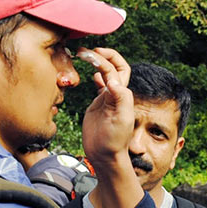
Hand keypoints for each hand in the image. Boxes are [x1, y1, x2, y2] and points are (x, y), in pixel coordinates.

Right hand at [78, 48, 132, 167]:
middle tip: (84, 51)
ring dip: (97, 63)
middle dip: (101, 56)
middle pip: (112, 67)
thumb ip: (120, 98)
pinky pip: (100, 86)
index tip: (94, 53)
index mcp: (122, 95)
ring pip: (105, 74)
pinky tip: (92, 75)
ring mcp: (106, 99)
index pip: (118, 69)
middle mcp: (115, 94)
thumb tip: (111, 79)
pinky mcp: (97, 106)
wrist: (105, 155)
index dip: (108, 58)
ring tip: (84, 56)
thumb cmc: (115, 141)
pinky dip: (96, 77)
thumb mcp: (122, 119)